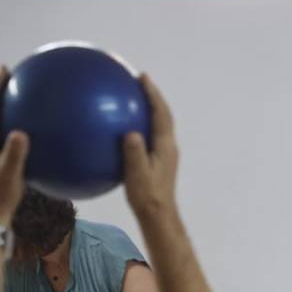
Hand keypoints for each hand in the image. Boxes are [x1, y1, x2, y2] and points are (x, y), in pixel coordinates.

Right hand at [122, 75, 178, 220]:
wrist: (158, 214)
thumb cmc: (147, 196)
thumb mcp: (137, 174)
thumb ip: (134, 153)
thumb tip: (131, 133)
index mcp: (165, 146)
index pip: (161, 114)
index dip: (153, 94)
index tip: (143, 77)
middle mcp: (168, 146)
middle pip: (162, 114)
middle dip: (152, 96)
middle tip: (138, 80)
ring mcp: (165, 153)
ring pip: (158, 124)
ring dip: (148, 108)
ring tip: (132, 97)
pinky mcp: (158, 160)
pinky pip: (150, 135)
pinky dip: (140, 123)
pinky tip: (123, 126)